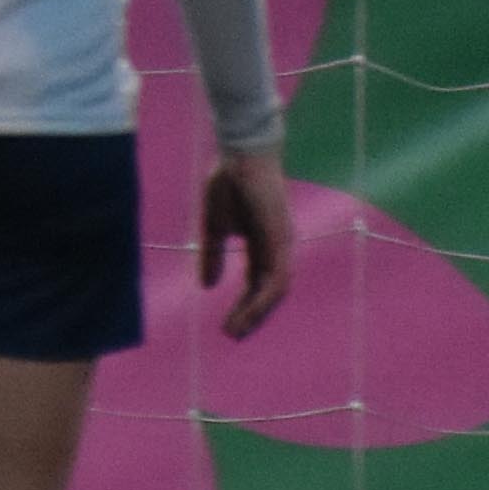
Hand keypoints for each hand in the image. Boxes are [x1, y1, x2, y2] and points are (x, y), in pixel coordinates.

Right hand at [196, 145, 299, 342]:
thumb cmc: (228, 183)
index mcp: (262, 244)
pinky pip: (278, 280)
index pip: (257, 283)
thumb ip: (212, 256)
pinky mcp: (281, 240)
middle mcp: (277, 248)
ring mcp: (282, 244)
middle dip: (251, 316)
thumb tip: (206, 286)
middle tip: (232, 335)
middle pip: (269, 292)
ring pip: (277, 291)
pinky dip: (263, 299)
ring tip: (235, 330)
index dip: (243, 305)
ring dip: (257, 313)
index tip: (227, 325)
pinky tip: (247, 312)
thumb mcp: (214, 227)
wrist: (239, 154)